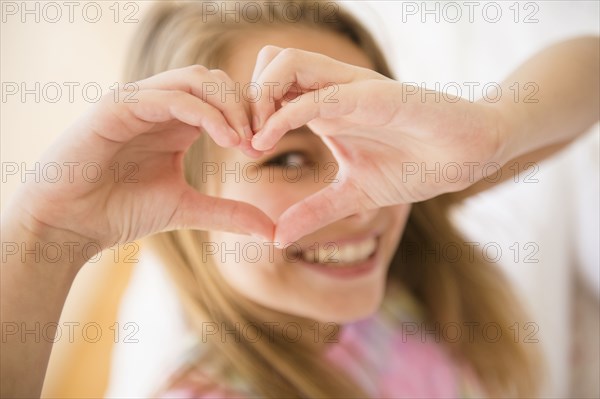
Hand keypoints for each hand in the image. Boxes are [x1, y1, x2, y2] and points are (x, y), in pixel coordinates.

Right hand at [12, 66, 273, 251]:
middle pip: (216, 81)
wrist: (70, 225)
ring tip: (244, 142)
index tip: (265, 148)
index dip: (250, 116)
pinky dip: (204, 112)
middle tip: (260, 143)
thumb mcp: (186, 208)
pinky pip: (170, 96)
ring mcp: (138, 102)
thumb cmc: (120, 212)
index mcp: (176, 122)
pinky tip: (224, 138)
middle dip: (245, 107)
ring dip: (229, 106)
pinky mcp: (118, 107)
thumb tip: (271, 231)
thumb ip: (228, 213)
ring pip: (196, 80)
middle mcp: (160, 106)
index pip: (223, 99)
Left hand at [250, 46, 506, 243]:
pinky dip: (284, 114)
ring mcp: (351, 88)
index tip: (237, 151)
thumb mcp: (353, 195)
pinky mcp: (373, 94)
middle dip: (243, 99)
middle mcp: (332, 89)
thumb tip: (277, 239)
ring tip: (255, 140)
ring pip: (285, 63)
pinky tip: (267, 141)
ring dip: (259, 97)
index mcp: (324, 107)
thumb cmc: (415, 167)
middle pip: (267, 64)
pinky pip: (319, 94)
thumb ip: (315, 211)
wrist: (466, 155)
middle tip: (238, 140)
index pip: (268, 89)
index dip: (245, 114)